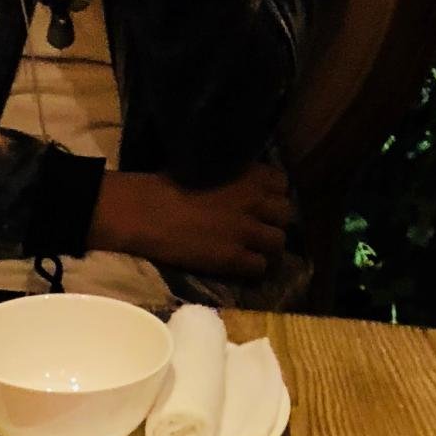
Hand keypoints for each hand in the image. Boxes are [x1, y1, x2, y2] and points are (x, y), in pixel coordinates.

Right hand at [89, 163, 294, 278]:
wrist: (149, 211)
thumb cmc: (168, 185)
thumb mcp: (210, 166)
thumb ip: (233, 174)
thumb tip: (239, 182)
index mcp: (249, 174)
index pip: (282, 185)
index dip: (273, 197)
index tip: (263, 205)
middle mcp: (255, 201)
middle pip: (285, 216)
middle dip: (275, 223)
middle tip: (260, 232)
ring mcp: (246, 231)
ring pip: (278, 243)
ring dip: (269, 249)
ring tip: (255, 253)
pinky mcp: (234, 257)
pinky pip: (260, 267)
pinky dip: (254, 269)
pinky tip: (242, 267)